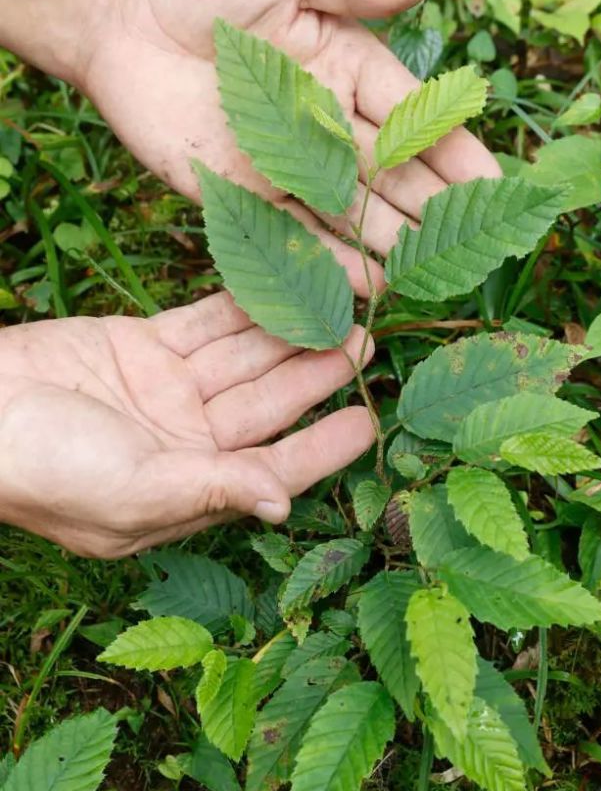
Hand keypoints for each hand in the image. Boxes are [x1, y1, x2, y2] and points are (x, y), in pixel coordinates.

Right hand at [0, 294, 373, 557]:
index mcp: (189, 488)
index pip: (274, 468)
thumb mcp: (129, 493)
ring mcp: (169, 391)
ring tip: (341, 304)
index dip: (323, 446)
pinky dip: (242, 303)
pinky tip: (282, 284)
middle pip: (268, 405)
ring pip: (245, 357)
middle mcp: (188, 441)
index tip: (369, 421)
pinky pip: (207, 322)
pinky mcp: (146, 347)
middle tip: (365, 341)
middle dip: (316, 375)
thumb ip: (211, 491)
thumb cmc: (40, 469)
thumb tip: (282, 507)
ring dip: (289, 332)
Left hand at [81, 0, 500, 293]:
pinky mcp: (244, 195)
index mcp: (348, 67)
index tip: (492, 183)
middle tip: (472, 244)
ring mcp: (287, 165)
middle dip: (432, 208)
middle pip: (391, 173)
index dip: (453, 149)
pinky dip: (327, 261)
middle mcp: (326, 124)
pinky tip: (364, 285)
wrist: (116, 16)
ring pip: (350, 211)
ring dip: (388, 243)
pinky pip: (293, 234)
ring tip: (428, 275)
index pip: (413, 116)